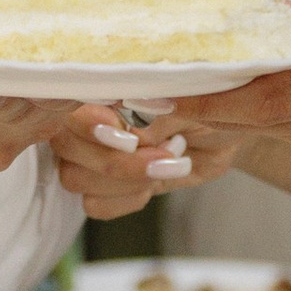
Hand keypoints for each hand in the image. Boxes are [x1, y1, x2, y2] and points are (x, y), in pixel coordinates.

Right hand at [50, 103, 241, 222]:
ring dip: (126, 179)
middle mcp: (85, 120)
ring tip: (169, 164)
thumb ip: (155, 114)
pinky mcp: (105, 186)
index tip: (129, 135)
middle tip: (166, 153)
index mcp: (100, 87)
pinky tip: (153, 184)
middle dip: (119, 159)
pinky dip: (126, 198)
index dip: (88, 122)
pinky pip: (93, 203)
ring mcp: (90, 155)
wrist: (224, 135)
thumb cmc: (205, 105)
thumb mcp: (189, 102)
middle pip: (66, 146)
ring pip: (74, 178)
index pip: (68, 103)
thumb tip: (132, 131)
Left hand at [150, 0, 290, 206]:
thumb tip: (278, 3)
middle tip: (133, 79)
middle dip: (186, 100)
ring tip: (160, 82)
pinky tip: (220, 92)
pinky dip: (242, 113)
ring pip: (253, 126)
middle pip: (240, 114)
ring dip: (207, 108)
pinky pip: (278, 129)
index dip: (203, 84)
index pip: (260, 86)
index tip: (155, 73)